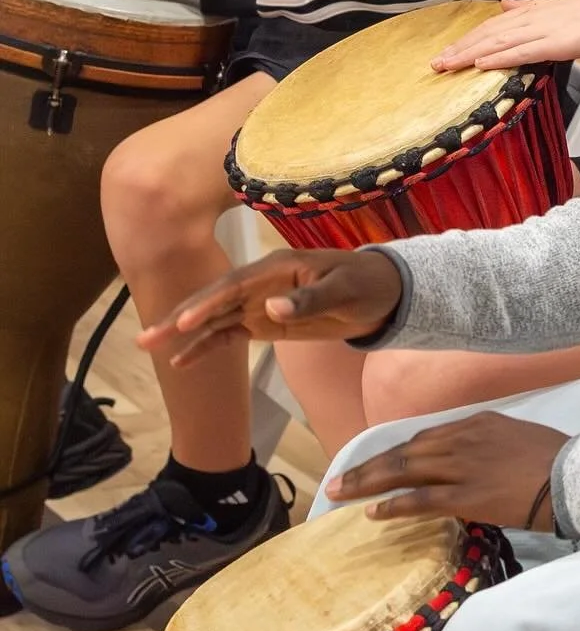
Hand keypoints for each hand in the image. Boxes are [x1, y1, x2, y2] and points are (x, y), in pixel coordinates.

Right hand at [137, 247, 404, 368]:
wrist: (381, 295)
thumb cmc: (365, 285)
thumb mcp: (345, 291)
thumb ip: (310, 300)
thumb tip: (271, 309)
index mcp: (276, 268)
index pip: (234, 285)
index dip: (208, 303)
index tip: (184, 322)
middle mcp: (259, 284)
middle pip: (213, 300)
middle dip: (180, 318)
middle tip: (146, 337)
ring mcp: (258, 303)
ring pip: (213, 319)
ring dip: (182, 334)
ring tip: (148, 347)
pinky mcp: (262, 323)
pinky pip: (228, 334)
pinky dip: (205, 346)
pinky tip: (181, 362)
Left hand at [324, 412, 569, 531]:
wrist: (574, 475)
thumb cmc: (553, 457)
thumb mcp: (515, 436)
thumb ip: (485, 444)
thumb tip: (464, 461)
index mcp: (476, 422)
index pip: (424, 437)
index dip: (394, 453)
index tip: (374, 464)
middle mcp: (462, 439)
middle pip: (404, 452)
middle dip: (368, 467)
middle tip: (338, 480)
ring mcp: (462, 466)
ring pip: (404, 471)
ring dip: (368, 483)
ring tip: (342, 493)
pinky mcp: (466, 495)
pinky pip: (420, 500)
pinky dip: (394, 505)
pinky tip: (373, 512)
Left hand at [431, 0, 579, 71]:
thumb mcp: (558, 6)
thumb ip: (528, 6)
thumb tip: (504, 4)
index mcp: (533, 10)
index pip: (492, 26)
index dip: (468, 39)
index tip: (447, 51)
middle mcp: (533, 17)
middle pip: (488, 35)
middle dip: (460, 49)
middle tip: (435, 63)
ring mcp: (544, 30)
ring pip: (498, 43)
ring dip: (469, 55)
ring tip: (446, 66)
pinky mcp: (556, 44)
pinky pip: (522, 51)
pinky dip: (499, 58)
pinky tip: (480, 64)